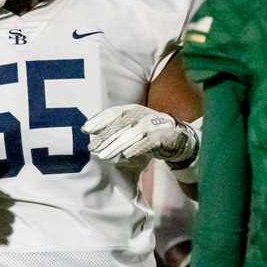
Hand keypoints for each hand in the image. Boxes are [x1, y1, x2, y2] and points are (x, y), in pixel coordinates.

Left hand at [83, 105, 198, 167]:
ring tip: (105, 155)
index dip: (100, 119)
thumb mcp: (130, 135)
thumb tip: (92, 143)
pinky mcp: (168, 136)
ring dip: (119, 143)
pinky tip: (127, 155)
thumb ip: (114, 136)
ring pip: (135, 131)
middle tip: (92, 148)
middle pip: (122, 122)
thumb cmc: (149, 138)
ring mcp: (157, 124)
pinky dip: (139, 147)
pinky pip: (152, 141)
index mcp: (135, 111)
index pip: (115, 112)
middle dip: (106, 135)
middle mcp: (144, 114)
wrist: (180, 143)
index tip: (85, 129)